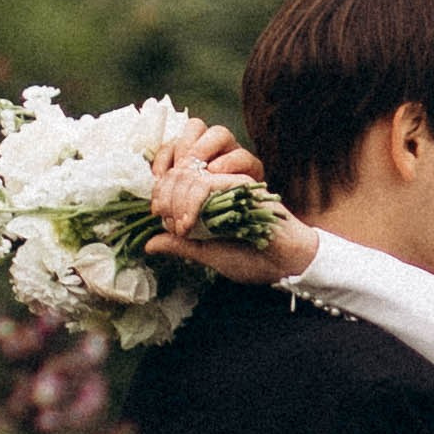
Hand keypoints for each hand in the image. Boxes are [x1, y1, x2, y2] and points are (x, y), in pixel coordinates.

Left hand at [146, 124, 315, 283]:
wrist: (285, 263)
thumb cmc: (251, 259)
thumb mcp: (206, 254)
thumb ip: (180, 245)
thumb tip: (148, 244)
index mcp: (207, 195)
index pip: (174, 177)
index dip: (160, 191)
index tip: (158, 215)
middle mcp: (217, 183)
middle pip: (177, 170)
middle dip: (165, 194)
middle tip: (169, 222)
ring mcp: (229, 181)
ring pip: (189, 173)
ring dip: (177, 200)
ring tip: (182, 227)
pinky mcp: (240, 184)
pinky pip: (206, 182)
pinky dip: (192, 202)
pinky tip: (192, 223)